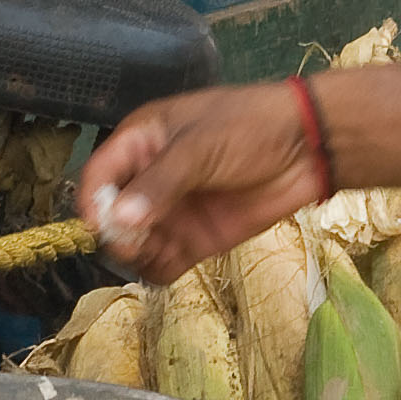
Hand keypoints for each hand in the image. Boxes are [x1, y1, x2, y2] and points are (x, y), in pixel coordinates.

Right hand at [77, 84, 325, 282]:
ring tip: (160, 249)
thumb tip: (119, 220)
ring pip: (132, 245)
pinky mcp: (193, 241)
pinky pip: (161, 265)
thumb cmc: (249, 128)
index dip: (93, 202)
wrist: (307, 148)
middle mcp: (147, 181)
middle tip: (137, 241)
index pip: (98, 176)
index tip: (99, 226)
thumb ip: (160, 183)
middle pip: (111, 217)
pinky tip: (172, 263)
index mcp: (139, 143)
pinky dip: (158, 271)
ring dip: (136, 255)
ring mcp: (170, 213)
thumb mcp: (200, 147)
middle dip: (116, 233)